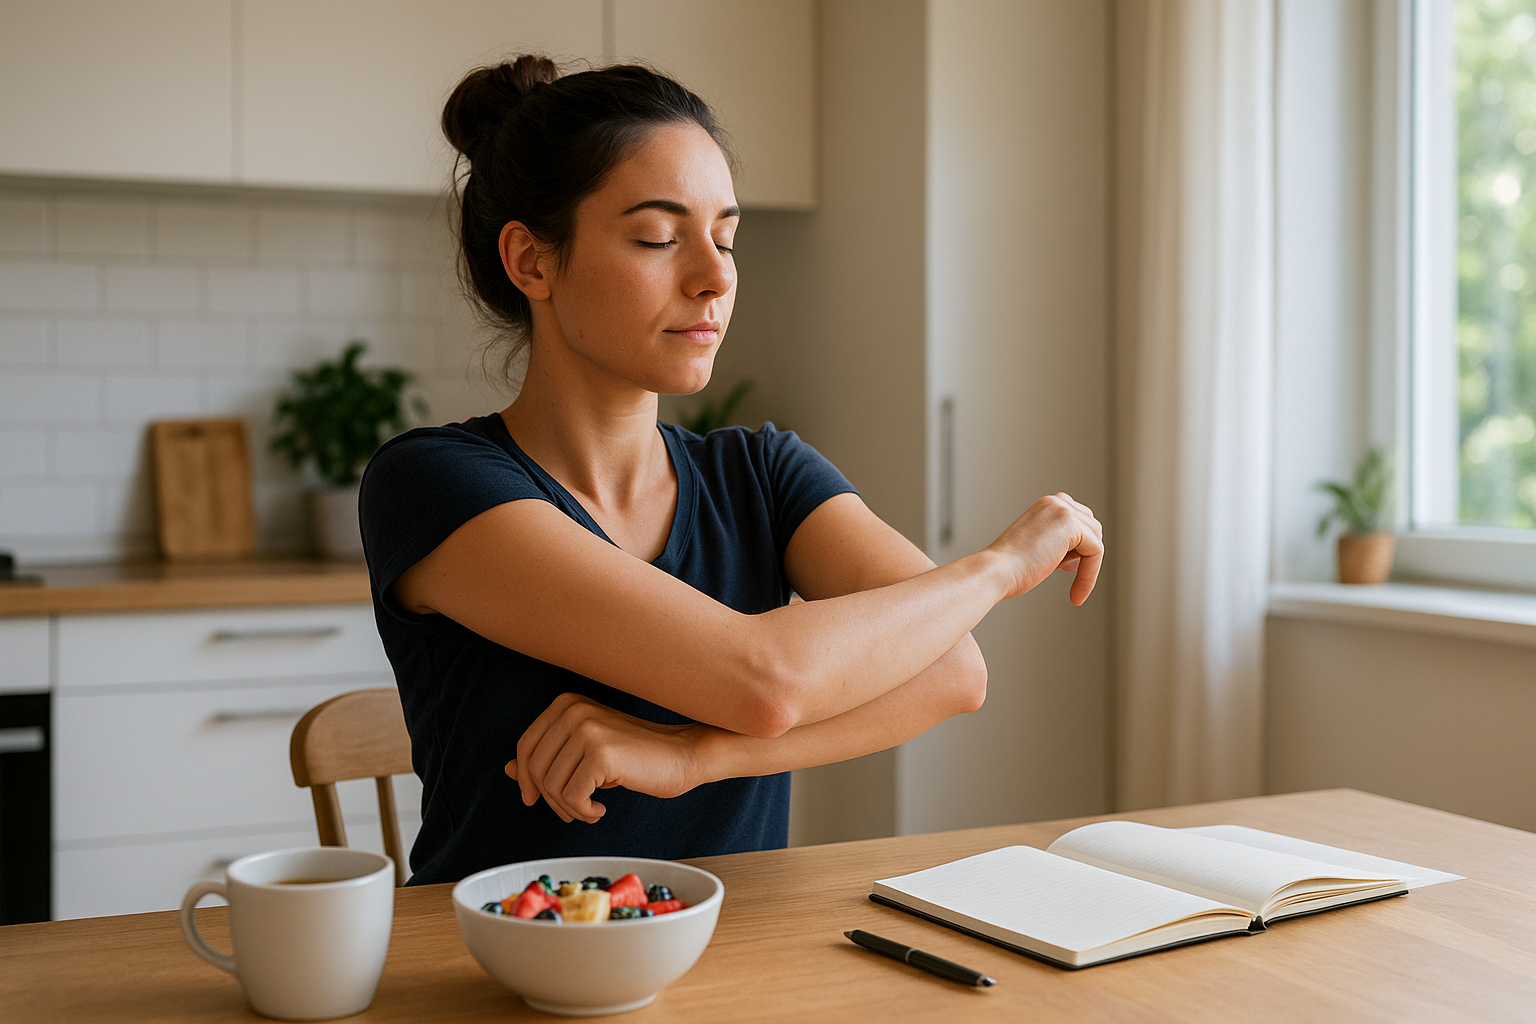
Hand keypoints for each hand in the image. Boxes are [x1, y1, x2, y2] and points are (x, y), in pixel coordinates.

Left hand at [505, 692, 700, 822]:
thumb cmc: (635, 756)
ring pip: (552, 786)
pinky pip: (572, 797)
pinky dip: (584, 812)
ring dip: (568, 808)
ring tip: (589, 809)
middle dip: (550, 799)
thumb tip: (507, 769)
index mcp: (565, 704)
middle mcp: (572, 710)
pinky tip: (601, 809)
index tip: (535, 800)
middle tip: (574, 810)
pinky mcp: (601, 753)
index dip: (525, 779)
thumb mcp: (585, 752)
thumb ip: (549, 757)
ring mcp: (586, 729)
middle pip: (535, 769)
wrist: (681, 755)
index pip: (526, 747)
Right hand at [987, 493, 1103, 604]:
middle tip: (1063, 569)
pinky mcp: (1070, 525)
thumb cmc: (1009, 567)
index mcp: (1047, 505)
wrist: (995, 572)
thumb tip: (1085, 548)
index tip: (1065, 567)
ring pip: (1096, 540)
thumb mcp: (1039, 546)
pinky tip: (1076, 594)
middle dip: (1085, 552)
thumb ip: (1060, 540)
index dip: (1079, 546)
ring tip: (1061, 574)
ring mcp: (1063, 510)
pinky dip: (1089, 575)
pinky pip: (1096, 552)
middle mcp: (1056, 502)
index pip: (1081, 521)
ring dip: (1086, 564)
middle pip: (1093, 528)